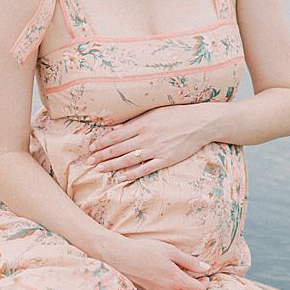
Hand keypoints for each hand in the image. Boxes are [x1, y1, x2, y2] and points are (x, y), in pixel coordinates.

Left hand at [84, 105, 210, 183]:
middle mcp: (147, 137)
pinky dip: (132, 173)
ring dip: (112, 165)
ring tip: (100, 169)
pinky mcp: (165, 160)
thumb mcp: (154, 112)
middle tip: (89, 162)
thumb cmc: (176, 114)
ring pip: (128, 160)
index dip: (102, 142)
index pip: (116, 135)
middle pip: (119, 148)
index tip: (91, 148)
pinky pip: (145, 169)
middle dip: (102, 155)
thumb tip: (117, 128)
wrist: (200, 122)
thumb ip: (136, 121)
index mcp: (143, 123)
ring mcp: (156, 149)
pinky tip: (121, 177)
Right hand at [105, 232, 211, 289]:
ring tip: (178, 273)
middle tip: (194, 273)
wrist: (121, 257)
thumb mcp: (171, 251)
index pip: (198, 289)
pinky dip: (169, 287)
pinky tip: (164, 276)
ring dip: (181, 286)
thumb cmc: (146, 250)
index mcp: (175, 280)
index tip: (205, 277)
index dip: (205, 284)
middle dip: (193, 285)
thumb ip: (190, 262)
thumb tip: (206, 268)